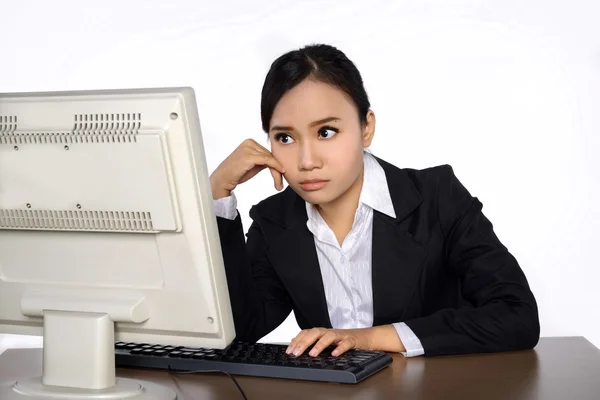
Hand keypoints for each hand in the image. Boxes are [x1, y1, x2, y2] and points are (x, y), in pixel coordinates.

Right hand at [210, 139, 285, 198]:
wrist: (222, 179)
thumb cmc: (236, 173)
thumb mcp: (252, 165)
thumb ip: (262, 161)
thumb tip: (276, 163)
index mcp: (250, 143)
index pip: (267, 153)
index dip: (276, 165)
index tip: (281, 176)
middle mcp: (250, 143)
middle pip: (270, 156)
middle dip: (277, 170)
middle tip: (280, 183)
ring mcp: (249, 148)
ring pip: (270, 159)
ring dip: (277, 172)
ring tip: (279, 185)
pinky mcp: (249, 156)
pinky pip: (268, 160)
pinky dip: (276, 167)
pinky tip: (281, 173)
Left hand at [286, 325, 405, 356]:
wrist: (365, 337)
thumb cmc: (344, 340)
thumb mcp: (327, 341)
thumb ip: (312, 341)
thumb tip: (294, 343)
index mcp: (323, 332)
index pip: (307, 333)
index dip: (297, 340)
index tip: (289, 350)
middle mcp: (330, 332)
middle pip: (315, 333)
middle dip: (304, 342)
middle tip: (296, 353)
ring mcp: (341, 336)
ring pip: (329, 336)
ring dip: (319, 345)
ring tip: (312, 354)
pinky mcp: (352, 341)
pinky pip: (346, 343)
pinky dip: (340, 348)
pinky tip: (335, 354)